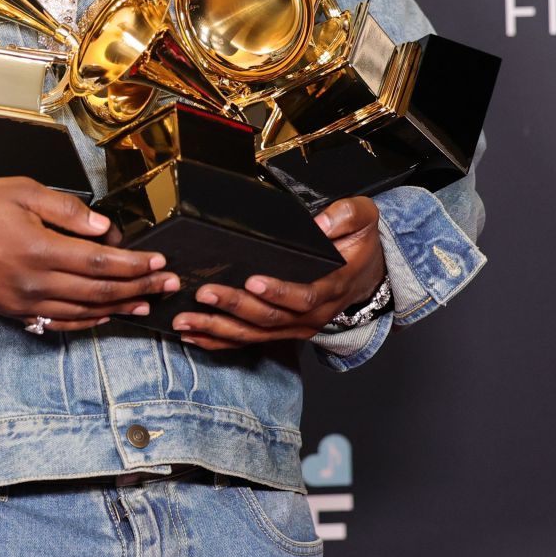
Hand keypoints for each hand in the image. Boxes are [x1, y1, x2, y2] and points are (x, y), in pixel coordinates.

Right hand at [0, 177, 179, 331]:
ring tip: (148, 304)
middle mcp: (34, 282)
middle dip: (139, 289)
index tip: (160, 262)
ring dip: (120, 309)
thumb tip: (104, 228)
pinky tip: (105, 316)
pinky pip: (58, 322)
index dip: (135, 265)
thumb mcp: (22, 191)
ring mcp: (23, 302)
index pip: (101, 263)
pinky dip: (87, 322)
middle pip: (99, 292)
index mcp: (39, 249)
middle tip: (169, 285)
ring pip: (83, 312)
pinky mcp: (13, 312)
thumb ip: (66, 210)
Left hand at [173, 195, 386, 349]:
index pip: (304, 296)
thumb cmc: (360, 245)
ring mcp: (296, 327)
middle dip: (235, 307)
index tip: (251, 281)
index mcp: (331, 287)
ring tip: (186, 319)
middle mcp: (312, 315)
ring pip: (255, 334)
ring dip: (218, 328)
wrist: (369, 275)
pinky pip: (250, 340)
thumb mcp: (363, 219)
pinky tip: (192, 336)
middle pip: (270, 318)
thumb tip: (320, 223)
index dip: (278, 292)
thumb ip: (346, 216)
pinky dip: (219, 341)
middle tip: (205, 293)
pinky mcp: (282, 330)